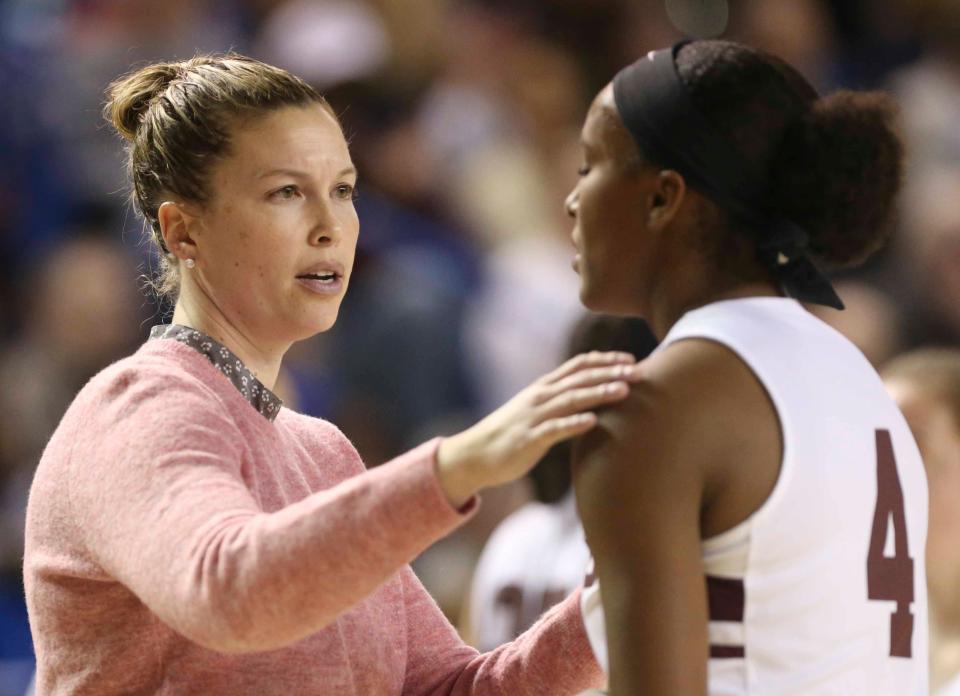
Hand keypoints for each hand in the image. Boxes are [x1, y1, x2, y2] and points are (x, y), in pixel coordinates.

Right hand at [436, 351, 642, 507]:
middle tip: (639, 371)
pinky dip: (573, 424)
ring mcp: (534, 417)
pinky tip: (592, 421)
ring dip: (598, 393)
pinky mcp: (528, 439)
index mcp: (543, 388)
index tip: (631, 358)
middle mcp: (540, 397)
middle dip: (610, 373)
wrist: (474, 454)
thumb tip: (590, 399)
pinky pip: (553, 430)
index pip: (578, 365)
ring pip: (570, 400)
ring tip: (624, 391)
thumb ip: (560, 402)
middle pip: (580, 379)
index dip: (605, 360)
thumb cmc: (510, 433)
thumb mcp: (536, 411)